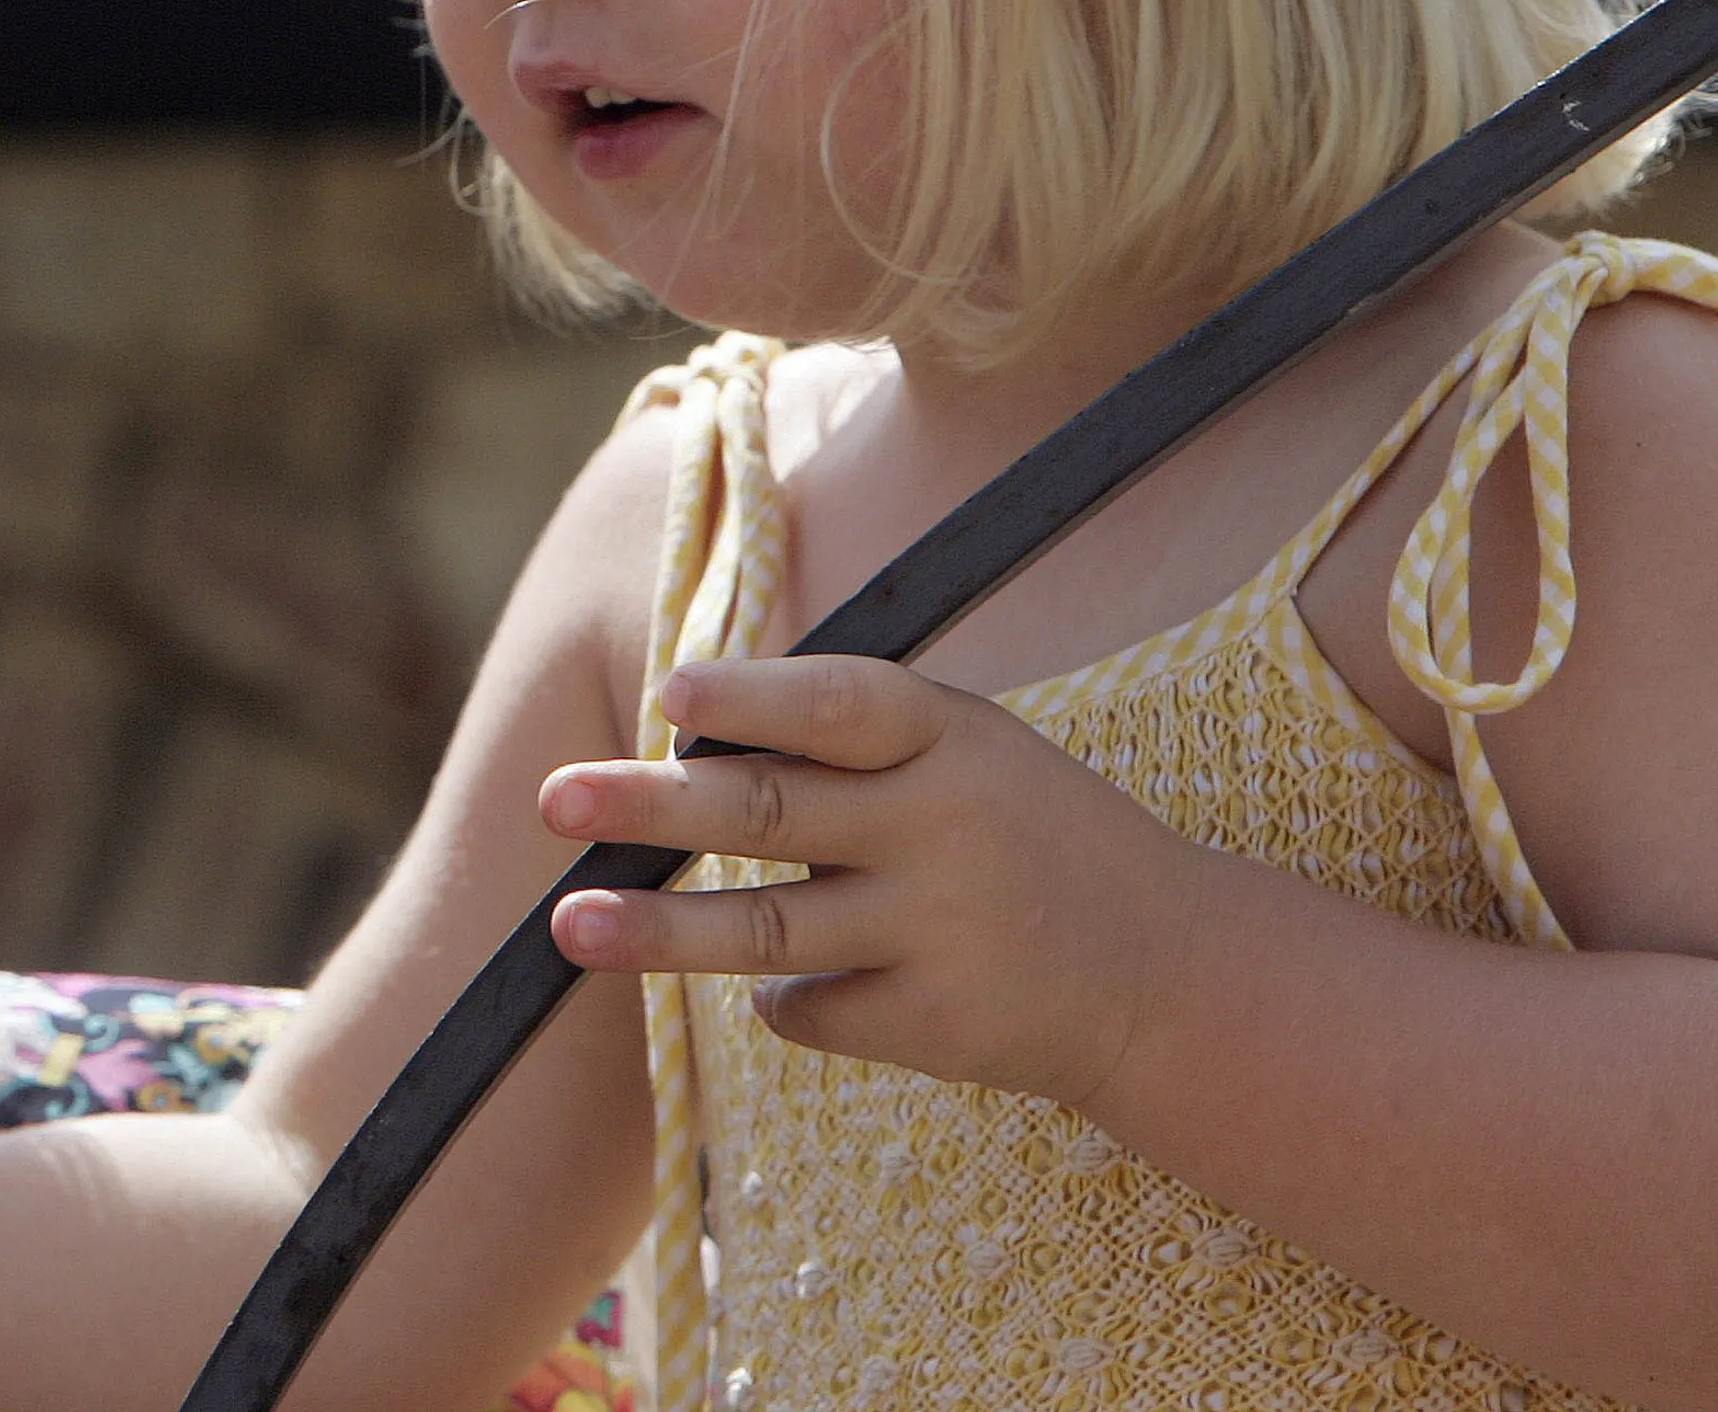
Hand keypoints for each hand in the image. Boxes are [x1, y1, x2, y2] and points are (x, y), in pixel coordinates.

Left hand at [537, 655, 1216, 1108]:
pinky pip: (809, 1007)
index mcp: (952, 736)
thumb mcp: (968, 750)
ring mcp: (940, 931)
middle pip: (774, 814)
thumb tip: (678, 735)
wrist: (1163, 973)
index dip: (755, 700)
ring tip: (567, 926)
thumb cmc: (1023, 831)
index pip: (842, 706)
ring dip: (657, 932)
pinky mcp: (935, 1023)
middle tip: (554, 800)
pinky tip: (785, 982)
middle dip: (653, 807)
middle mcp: (944, 827)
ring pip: (768, 928)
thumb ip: (848, 738)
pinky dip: (779, 994)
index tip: (669, 694)